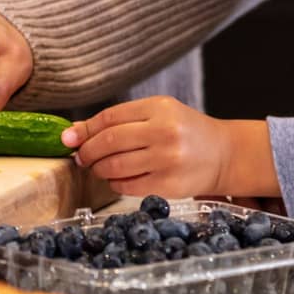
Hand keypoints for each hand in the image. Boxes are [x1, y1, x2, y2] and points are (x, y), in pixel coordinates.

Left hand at [62, 98, 279, 199]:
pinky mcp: (169, 185)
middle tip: (81, 157)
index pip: (110, 117)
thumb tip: (73, 133)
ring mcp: (168, 160)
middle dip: (88, 151)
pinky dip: (115, 183)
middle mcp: (164, 132)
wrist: (224, 154)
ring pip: (116, 166)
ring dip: (99, 169)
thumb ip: (119, 121)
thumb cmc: (186, 131)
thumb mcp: (158, 114)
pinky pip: (128, 186)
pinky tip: (117, 179)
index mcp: (160, 108)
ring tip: (99, 168)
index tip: (70, 138)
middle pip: (109, 142)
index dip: (85, 129)